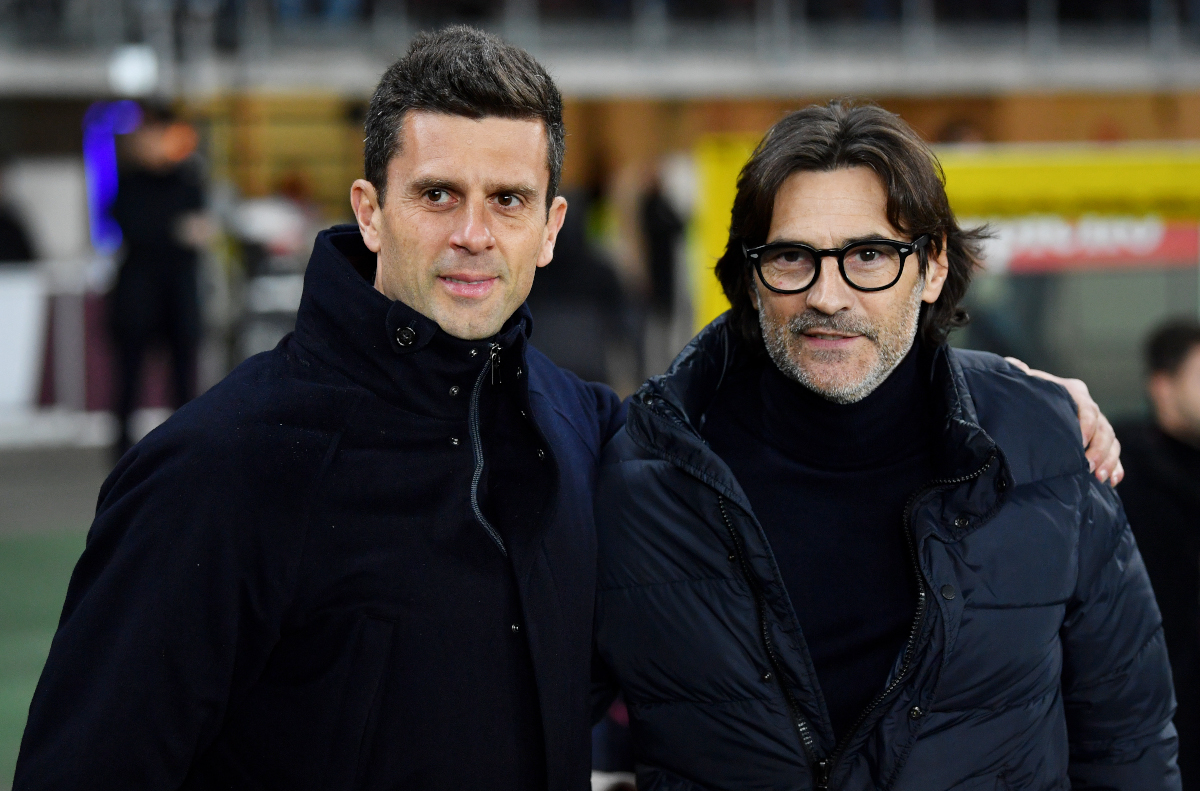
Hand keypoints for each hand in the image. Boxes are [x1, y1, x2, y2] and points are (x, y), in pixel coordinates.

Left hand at [1006, 358, 1122, 486]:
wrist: (1033, 405)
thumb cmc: (1028, 393)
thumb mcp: (1024, 384)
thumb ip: (1020, 375)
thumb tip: (1015, 365)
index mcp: (1074, 392)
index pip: (1087, 408)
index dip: (1086, 425)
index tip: (1079, 442)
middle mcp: (1090, 408)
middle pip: (1104, 428)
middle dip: (1099, 449)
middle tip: (1089, 466)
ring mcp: (1098, 426)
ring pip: (1112, 442)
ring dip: (1109, 460)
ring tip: (1100, 478)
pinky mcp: (1099, 442)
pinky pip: (1114, 454)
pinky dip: (1116, 467)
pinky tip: (1113, 481)